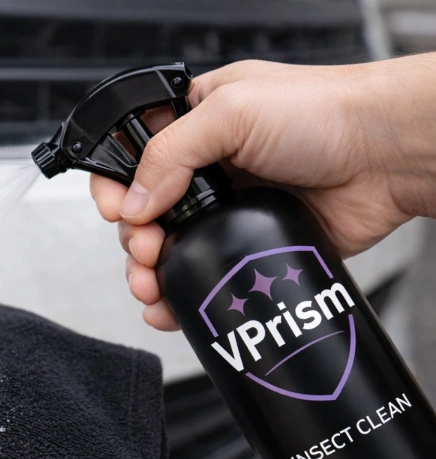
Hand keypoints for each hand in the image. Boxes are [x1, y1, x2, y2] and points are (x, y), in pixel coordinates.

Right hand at [91, 55, 435, 330]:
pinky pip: (201, 276)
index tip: (118, 211)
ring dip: (148, 273)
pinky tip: (167, 306)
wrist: (385, 158)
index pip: (132, 157)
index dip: (116, 187)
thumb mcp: (233, 111)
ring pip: (168, 251)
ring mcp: (225, 211)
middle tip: (145, 250)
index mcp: (195, 125)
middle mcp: (206, 170)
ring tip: (150, 285)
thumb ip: (172, 152)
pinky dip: (177, 296)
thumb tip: (133, 202)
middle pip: (144, 214)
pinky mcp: (246, 247)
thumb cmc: (325, 112)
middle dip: (134, 239)